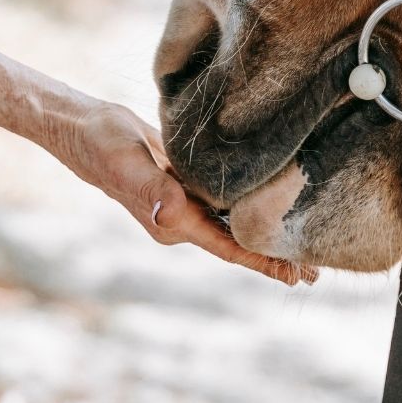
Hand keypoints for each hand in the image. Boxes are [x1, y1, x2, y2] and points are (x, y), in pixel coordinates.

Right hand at [52, 103, 318, 285]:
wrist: (83, 127)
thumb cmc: (103, 144)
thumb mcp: (129, 164)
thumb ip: (153, 191)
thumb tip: (172, 215)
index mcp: (172, 222)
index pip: (226, 247)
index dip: (262, 261)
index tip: (295, 275)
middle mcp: (181, 220)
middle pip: (235, 243)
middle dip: (273, 256)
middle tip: (318, 271)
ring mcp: (184, 204)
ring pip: (233, 224)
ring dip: (266, 235)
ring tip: (305, 248)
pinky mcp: (185, 185)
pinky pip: (224, 204)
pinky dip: (250, 208)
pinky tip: (272, 208)